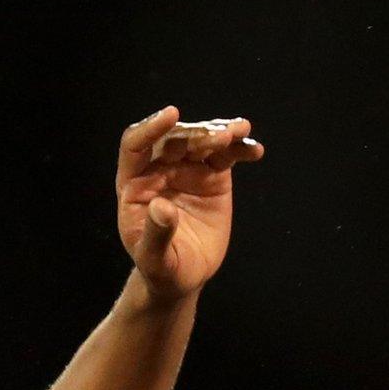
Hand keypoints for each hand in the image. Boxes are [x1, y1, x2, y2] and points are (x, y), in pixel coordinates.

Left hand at [115, 107, 263, 298]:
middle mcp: (158, 170)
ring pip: (202, 140)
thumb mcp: (155, 259)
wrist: (185, 275)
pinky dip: (240, 149)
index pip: (135, 145)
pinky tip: (255, 150)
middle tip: (220, 138)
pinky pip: (226, 155)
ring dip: (220, 132)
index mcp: (133, 184)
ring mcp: (187, 169)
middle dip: (196, 134)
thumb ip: (156, 234)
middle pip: (174, 138)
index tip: (172, 114)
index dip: (151, 128)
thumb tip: (162, 207)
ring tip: (240, 131)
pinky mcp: (212, 175)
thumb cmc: (162, 268)